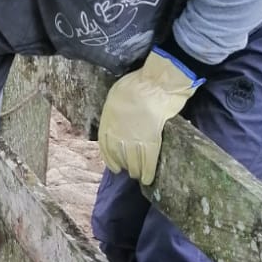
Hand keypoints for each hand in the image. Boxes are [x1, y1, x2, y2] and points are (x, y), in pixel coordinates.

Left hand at [98, 49, 203, 185]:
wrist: (156, 83)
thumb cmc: (137, 83)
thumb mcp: (117, 95)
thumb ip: (116, 109)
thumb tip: (120, 119)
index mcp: (108, 120)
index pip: (105, 145)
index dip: (109, 158)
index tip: (114, 166)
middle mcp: (118, 133)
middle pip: (119, 155)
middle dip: (124, 165)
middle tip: (129, 171)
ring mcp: (134, 138)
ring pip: (133, 161)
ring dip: (136, 170)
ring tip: (138, 176)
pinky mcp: (152, 140)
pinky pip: (149, 160)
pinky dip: (148, 171)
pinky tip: (148, 179)